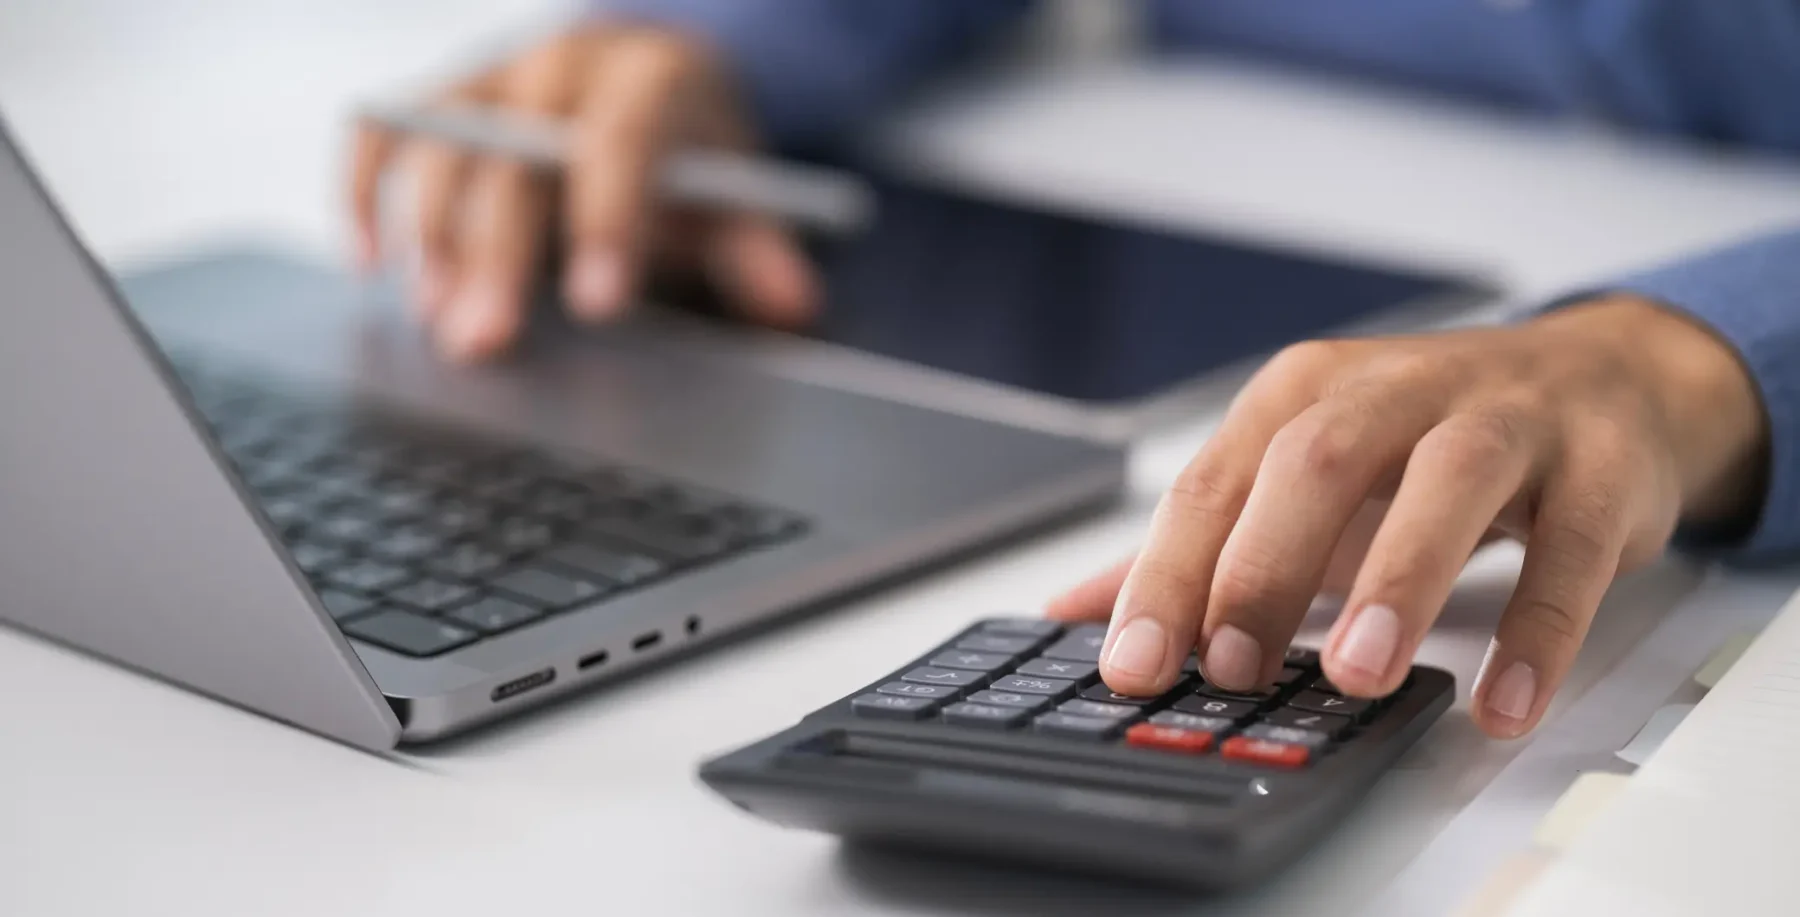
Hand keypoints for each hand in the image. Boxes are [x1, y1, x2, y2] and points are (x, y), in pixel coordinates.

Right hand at [350, 24, 816, 360]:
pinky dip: (366, 191)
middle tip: (484, 342)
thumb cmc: (692, 148)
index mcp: (648, 79)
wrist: (652, 73)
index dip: (607, 224)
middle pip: (515, 160)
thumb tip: (792, 306)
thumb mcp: (739, 193)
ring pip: (441, 150)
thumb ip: (759, 251)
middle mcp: (561, 66)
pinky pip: (384, 131)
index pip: (622, 144)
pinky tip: (370, 263)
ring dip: (429, 241)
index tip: (598, 305)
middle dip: (497, 258)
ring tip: (436, 320)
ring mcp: (493, 76)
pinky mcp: (442, 95)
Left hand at [1050, 296, 1766, 737]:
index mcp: (1307, 394)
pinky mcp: (1599, 468)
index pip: (1218, 479)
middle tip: (1235, 668)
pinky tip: (1502, 702)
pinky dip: (1541, 629)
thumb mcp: (1303, 476)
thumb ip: (1199, 545)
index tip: (1132, 664)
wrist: (1604, 379)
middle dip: (1267, 565)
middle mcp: (1398, 389)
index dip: (1169, 572)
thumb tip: (1073, 612)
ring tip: (1358, 672)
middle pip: (1319, 460)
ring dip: (1400, 577)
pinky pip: (1572, 548)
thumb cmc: (1424, 440)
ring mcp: (1506, 419)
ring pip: (1449, 482)